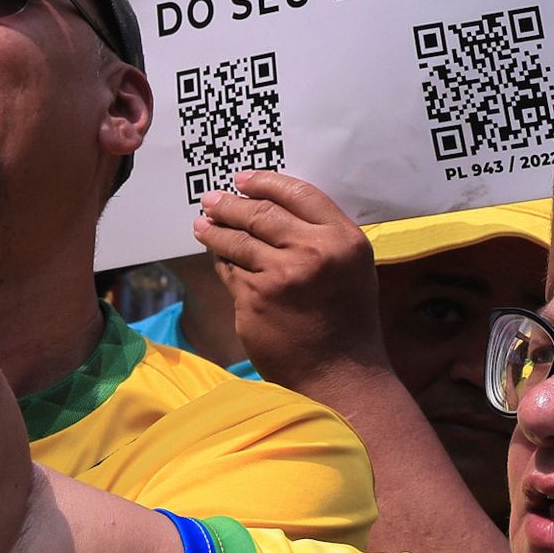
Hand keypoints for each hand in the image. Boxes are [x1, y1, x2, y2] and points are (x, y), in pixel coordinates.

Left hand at [206, 173, 389, 394]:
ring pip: (237, 242)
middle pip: (260, 214)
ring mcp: (280, 277)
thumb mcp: (351, 266)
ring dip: (215, 230)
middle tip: (212, 200)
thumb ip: (322, 235)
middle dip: (230, 204)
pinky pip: (230, 273)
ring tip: (202, 225)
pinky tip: (218, 259)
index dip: (265, 182)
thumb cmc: (348, 318)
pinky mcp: (254, 302)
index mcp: (342, 239)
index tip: (243, 179)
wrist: (341, 373)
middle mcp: (312, 252)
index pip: (298, 194)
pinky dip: (222, 263)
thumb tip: (272, 208)